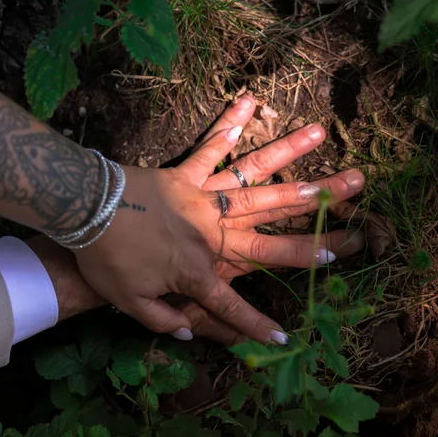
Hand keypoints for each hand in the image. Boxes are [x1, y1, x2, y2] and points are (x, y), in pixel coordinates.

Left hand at [74, 95, 364, 343]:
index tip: (288, 336)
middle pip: (274, 231)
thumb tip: (190, 332)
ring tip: (323, 136)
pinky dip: (229, 124)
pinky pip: (212, 148)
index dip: (259, 325)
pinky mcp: (185, 173)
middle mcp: (214, 231)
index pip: (234, 306)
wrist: (80, 212)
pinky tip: (250, 99)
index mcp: (199, 270)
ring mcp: (203, 197)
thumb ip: (163, 319)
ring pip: (255, 180)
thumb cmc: (104, 261)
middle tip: (357, 222)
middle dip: (319, 230)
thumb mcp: (130, 303)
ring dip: (292, 159)